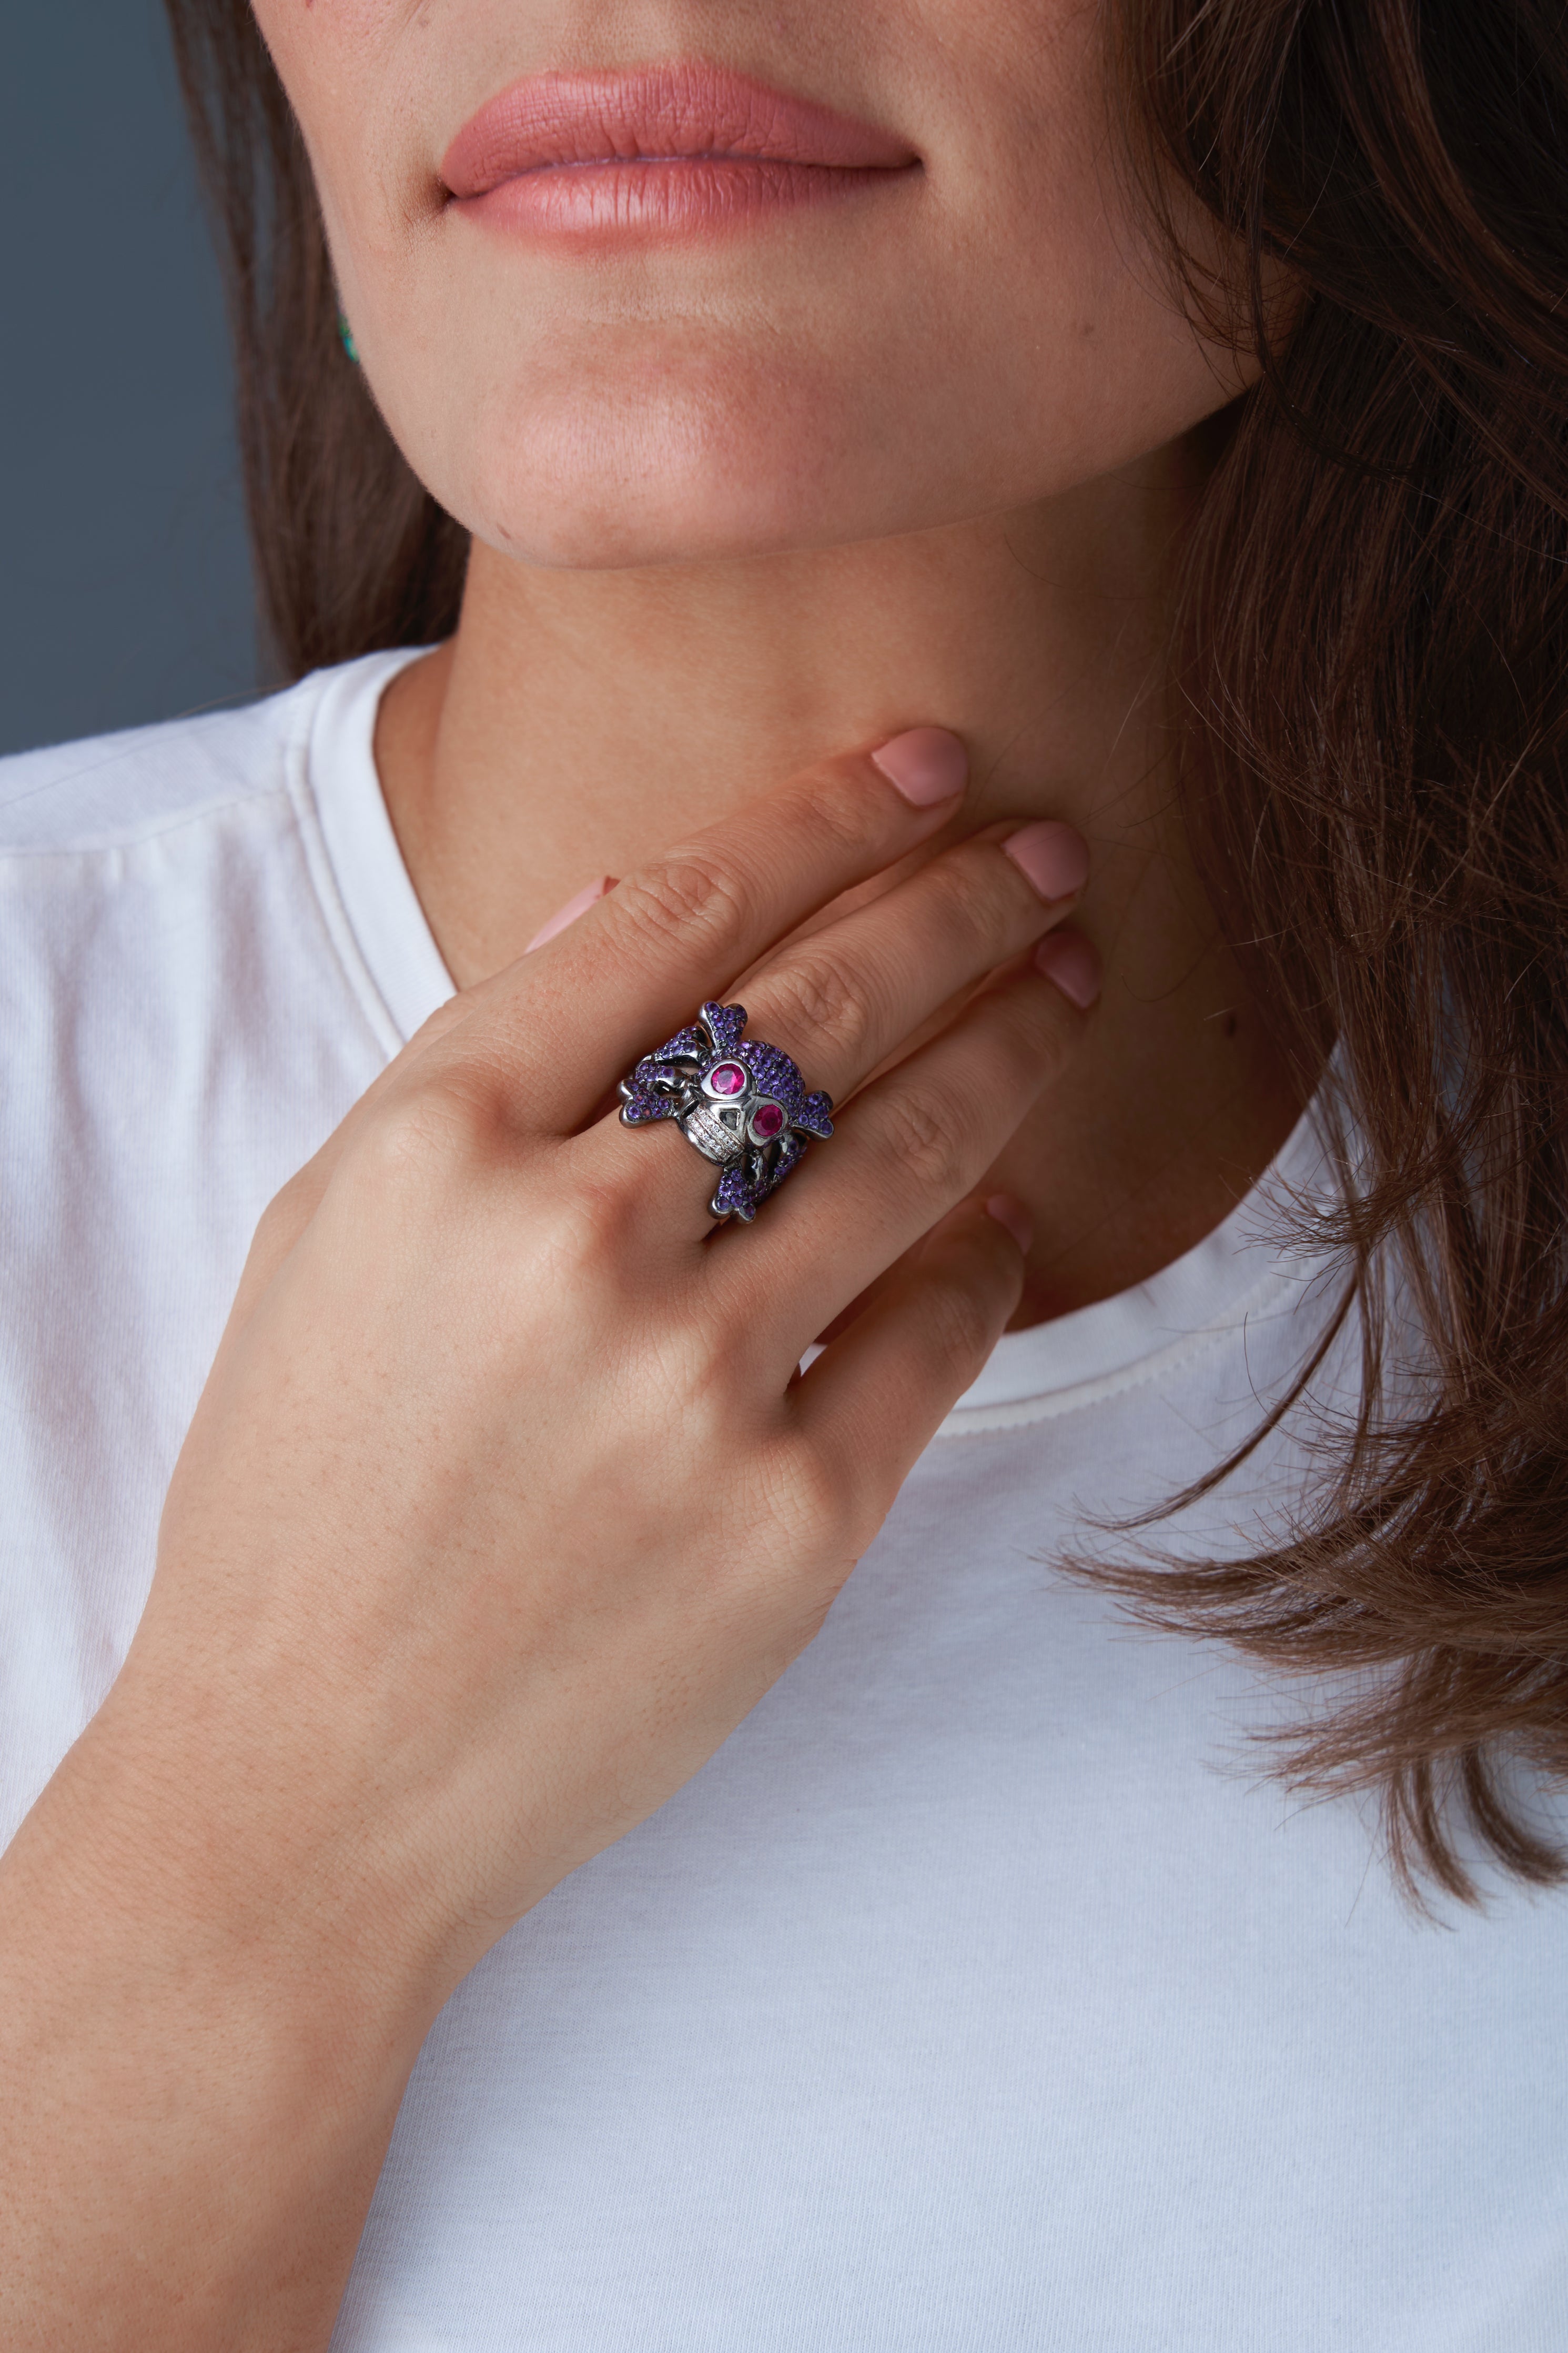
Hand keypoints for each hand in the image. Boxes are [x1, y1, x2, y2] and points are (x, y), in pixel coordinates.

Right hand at [118, 731, 1094, 1990]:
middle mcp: (573, 1246)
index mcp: (434, 1153)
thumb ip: (470, 1071)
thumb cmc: (298, 1503)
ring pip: (911, 1150)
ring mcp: (694, 1388)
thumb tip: (626, 904)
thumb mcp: (324, 1244)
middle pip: (818, 1010)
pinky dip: (988, 1257)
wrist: (309, 1783)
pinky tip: (1007, 1211)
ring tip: (1068, 975)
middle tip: (1043, 845)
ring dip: (1013, 1039)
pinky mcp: (794, 1525)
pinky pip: (937, 1336)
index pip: (669, 918)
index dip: (821, 817)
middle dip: (958, 899)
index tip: (919, 764)